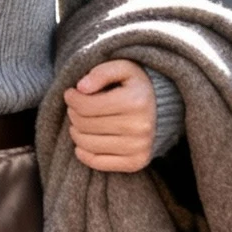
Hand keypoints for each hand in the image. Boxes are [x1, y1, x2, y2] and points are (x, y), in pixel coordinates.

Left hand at [64, 56, 157, 172]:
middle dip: (73, 113)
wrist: (160, 110)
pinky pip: (96, 162)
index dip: (72, 98)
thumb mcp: (123, 68)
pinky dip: (83, 152)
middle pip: (84, 124)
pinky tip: (84, 140)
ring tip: (80, 122)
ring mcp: (138, 147)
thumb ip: (101, 72)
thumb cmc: (135, 87)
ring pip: (86, 143)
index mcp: (136, 101)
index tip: (71, 93)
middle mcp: (139, 127)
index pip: (85, 105)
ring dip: (76, 131)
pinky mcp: (136, 163)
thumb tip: (81, 87)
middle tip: (76, 107)